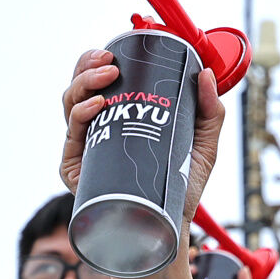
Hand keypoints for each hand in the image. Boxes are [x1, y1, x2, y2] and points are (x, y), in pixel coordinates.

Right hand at [59, 46, 225, 227]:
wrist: (170, 228)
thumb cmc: (180, 189)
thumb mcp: (202, 147)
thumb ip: (210, 113)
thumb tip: (206, 74)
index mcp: (118, 119)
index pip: (99, 82)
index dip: (98, 60)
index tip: (115, 50)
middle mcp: (96, 131)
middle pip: (79, 88)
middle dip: (87, 66)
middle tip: (108, 60)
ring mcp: (84, 150)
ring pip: (70, 105)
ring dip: (83, 83)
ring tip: (107, 76)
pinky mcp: (76, 171)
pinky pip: (72, 137)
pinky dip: (80, 115)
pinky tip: (96, 106)